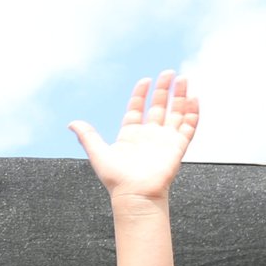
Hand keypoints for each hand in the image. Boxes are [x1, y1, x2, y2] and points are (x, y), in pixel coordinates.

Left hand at [70, 72, 197, 203]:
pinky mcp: (178, 145)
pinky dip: (193, 112)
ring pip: (176, 112)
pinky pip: (189, 126)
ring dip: (180, 96)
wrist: (136, 193)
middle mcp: (149, 135)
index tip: (145, 80)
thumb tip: (71, 123)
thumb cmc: (116, 178)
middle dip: (164, 90)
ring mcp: (165, 139)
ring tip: (183, 79)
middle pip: (159, 106)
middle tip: (168, 73)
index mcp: (130, 135)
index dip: (141, 94)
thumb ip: (87, 136)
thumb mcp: (98, 153)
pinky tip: (194, 98)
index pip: (137, 109)